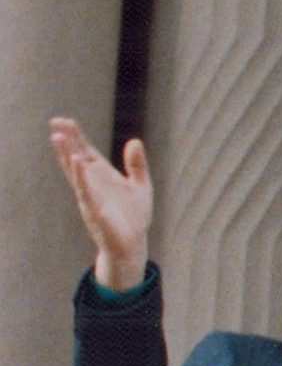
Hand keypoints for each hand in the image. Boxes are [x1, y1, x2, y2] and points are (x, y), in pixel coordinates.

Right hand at [49, 118, 150, 289]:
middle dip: (67, 142)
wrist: (133, 245)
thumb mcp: (140, 186)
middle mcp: (92, 185)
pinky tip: (78, 162)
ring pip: (76, 174)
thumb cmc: (134, 217)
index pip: (86, 152)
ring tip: (59, 138)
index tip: (65, 120)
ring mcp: (91, 197)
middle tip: (56, 123)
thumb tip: (135, 141)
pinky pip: (86, 192)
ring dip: (68, 156)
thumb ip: (137, 165)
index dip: (76, 136)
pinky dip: (82, 177)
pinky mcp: (95, 212)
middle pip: (76, 159)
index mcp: (103, 177)